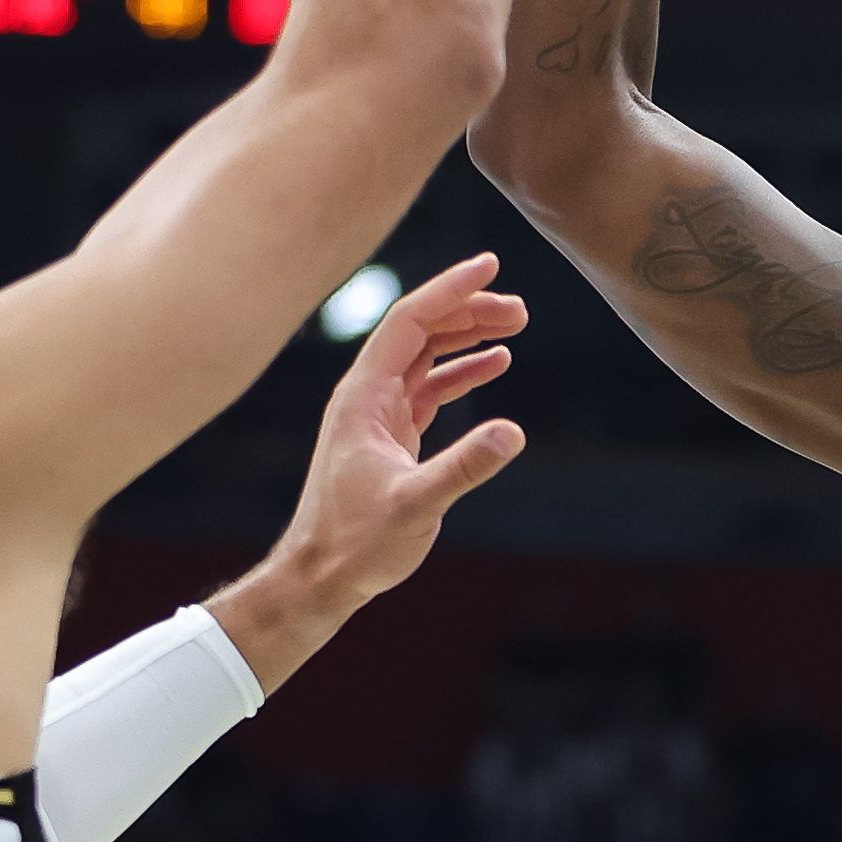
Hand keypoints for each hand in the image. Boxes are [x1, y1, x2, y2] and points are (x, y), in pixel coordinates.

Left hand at [208, 254, 526, 684]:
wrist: (321, 577)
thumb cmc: (356, 544)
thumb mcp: (415, 505)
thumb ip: (463, 467)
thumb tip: (513, 431)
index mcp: (363, 395)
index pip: (409, 321)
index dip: (450, 289)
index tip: (491, 264)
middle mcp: (367, 394)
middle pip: (421, 330)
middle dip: (469, 311)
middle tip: (520, 310)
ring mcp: (378, 413)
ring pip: (426, 355)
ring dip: (468, 336)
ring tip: (516, 326)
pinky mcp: (391, 436)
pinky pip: (429, 387)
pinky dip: (462, 372)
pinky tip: (496, 364)